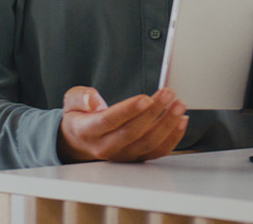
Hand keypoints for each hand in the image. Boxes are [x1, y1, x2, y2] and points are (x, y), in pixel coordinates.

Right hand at [57, 86, 187, 163]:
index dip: (129, 110)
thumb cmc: (79, 117)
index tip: (146, 98)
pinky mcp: (136, 158)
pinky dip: (172, 138)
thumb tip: (94, 101)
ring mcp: (123, 155)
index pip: (110, 121)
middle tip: (168, 94)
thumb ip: (81, 97)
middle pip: (133, 132)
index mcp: (88, 131)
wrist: (80, 142)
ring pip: (148, 143)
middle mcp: (106, 147)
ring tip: (179, 106)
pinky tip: (181, 121)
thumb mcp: (71, 101)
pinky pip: (157, 151)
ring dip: (167, 125)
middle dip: (154, 112)